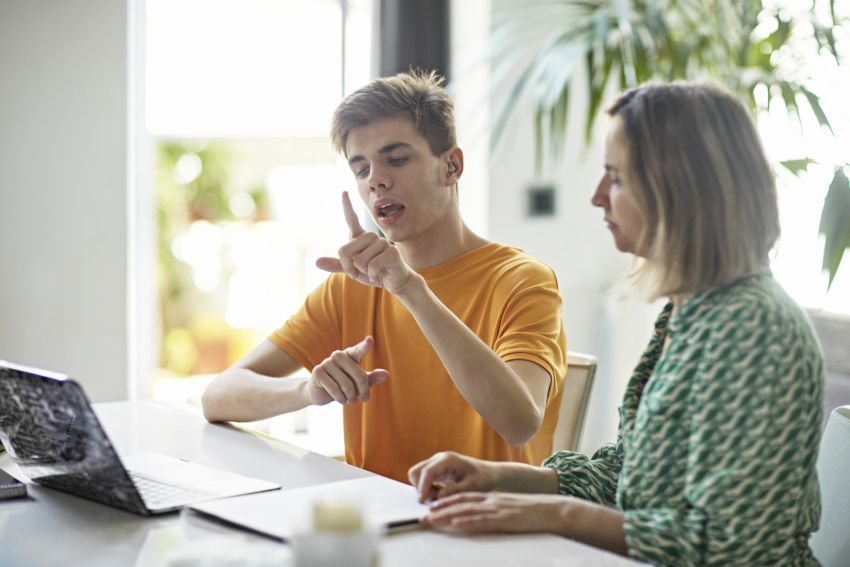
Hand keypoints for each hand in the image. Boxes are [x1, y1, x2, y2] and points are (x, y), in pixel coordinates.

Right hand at [306, 336, 389, 405]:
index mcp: (350, 354)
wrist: (319, 392)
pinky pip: (335, 389)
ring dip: (351, 397)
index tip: (370, 340)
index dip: (365, 346)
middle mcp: (338, 355)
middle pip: (359, 375)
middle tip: (364, 399)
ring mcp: (327, 362)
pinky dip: (341, 399)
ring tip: (351, 400)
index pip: (359, 350)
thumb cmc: (344, 384)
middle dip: (363, 390)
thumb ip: (373, 377)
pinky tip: (342, 400)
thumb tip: (387, 375)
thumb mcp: (360, 382)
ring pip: (347, 385)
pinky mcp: (318, 372)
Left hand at [316, 192, 416, 295]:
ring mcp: (383, 243)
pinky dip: (372, 275)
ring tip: (373, 272)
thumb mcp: (353, 270)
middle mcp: (371, 237)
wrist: (394, 282)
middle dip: (350, 266)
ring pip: (360, 260)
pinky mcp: (392, 252)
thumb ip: (337, 265)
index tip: (344, 192)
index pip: (352, 219)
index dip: (347, 206)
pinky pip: (372, 266)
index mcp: (361, 237)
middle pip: (346, 250)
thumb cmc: (373, 273)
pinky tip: (379, 274)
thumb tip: (317, 262)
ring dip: (363, 272)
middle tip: (362, 271)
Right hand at [408, 451, 498, 502]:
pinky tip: (440, 493)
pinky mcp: (435, 470)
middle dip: (421, 487)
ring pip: (417, 475)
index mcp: (448, 460)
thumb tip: (437, 497)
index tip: (422, 501)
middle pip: (417, 471)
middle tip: (435, 499)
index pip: (428, 471)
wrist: (488, 474)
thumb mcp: (472, 486)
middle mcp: (439, 459)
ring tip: (440, 496)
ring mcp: (436, 464)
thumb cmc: (482, 479)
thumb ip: (454, 491)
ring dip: (424, 488)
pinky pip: (423, 479)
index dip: (423, 486)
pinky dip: (427, 488)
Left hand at [421, 492, 569, 534]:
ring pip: (467, 511)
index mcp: (492, 498)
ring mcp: (497, 509)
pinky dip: (468, 521)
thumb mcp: (509, 510)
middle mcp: (491, 501)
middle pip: (460, 503)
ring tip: (431, 520)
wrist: (553, 510)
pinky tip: (457, 523)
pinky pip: (483, 520)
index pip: (464, 498)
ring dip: (447, 515)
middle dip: (440, 509)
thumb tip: (478, 522)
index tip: (431, 508)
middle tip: (423, 517)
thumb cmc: (533, 513)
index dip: (446, 502)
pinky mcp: (505, 519)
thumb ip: (493, 514)